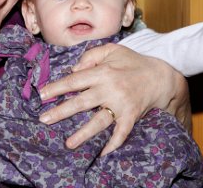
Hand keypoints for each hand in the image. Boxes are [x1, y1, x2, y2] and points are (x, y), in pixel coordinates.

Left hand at [38, 43, 189, 155]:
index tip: (42, 95)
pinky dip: (113, 143)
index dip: (57, 87)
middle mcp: (111, 88)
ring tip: (68, 143)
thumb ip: (91, 56)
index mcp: (103, 71)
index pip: (75, 80)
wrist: (161, 76)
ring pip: (99, 121)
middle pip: (82, 102)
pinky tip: (101, 152)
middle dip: (61, 111)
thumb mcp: (112, 50)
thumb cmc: (133, 62)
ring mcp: (122, 104)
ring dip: (83, 133)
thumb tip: (73, 70)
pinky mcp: (132, 116)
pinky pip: (122, 133)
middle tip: (44, 119)